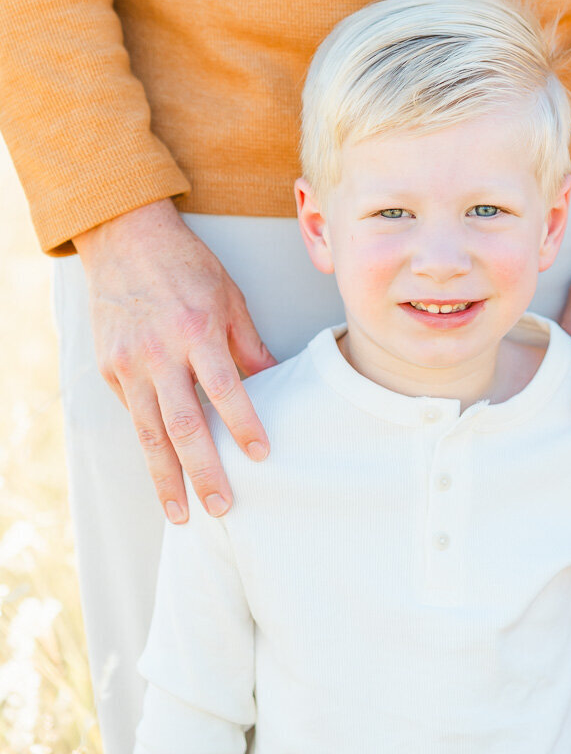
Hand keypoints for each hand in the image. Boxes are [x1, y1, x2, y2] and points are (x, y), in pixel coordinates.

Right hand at [73, 199, 275, 522]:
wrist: (126, 240)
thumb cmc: (188, 267)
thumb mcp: (230, 297)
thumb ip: (250, 345)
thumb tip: (276, 384)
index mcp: (197, 329)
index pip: (226, 388)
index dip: (243, 425)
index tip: (261, 456)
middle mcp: (160, 351)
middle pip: (183, 424)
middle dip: (203, 472)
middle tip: (222, 507)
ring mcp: (129, 363)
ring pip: (149, 433)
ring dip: (166, 478)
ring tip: (183, 514)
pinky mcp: (110, 368)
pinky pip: (133, 414)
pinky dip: (149, 446)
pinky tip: (164, 474)